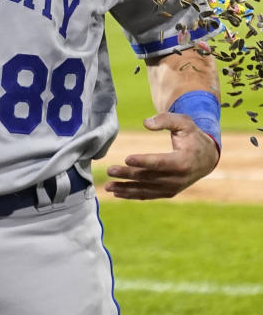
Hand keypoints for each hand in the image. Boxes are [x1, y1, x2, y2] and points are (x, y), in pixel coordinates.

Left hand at [104, 112, 219, 199]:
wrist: (206, 158)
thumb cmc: (192, 137)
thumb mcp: (184, 123)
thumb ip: (166, 120)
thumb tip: (146, 123)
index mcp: (183, 161)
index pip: (161, 163)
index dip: (144, 161)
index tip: (127, 158)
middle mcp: (179, 179)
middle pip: (149, 177)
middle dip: (128, 174)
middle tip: (110, 170)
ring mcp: (173, 188)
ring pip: (146, 190)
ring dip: (126, 189)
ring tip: (107, 186)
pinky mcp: (168, 193)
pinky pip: (148, 195)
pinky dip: (132, 195)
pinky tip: (117, 193)